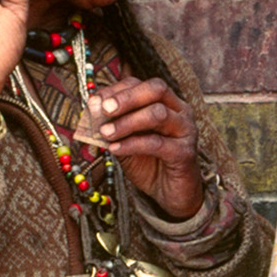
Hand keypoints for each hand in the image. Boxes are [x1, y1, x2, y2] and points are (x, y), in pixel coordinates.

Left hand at [88, 77, 203, 220]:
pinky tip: (115, 149)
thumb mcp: (125, 140)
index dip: (116, 90)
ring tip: (105, 132)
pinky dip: (132, 144)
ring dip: (127, 122)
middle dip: (126, 97)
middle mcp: (179, 111)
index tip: (94, 102)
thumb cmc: (149, 163)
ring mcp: (185, 130)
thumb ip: (112, 126)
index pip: (140, 84)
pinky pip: (157, 143)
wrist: (170, 193)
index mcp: (165, 102)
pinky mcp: (184, 153)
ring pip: (158, 114)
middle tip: (104, 109)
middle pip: (156, 89)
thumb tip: (90, 114)